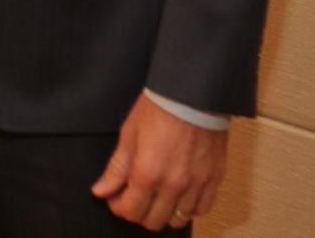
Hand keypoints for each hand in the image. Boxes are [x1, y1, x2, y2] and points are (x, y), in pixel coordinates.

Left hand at [91, 92, 227, 230]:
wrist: (192, 92)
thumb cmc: (160, 106)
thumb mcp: (130, 132)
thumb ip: (116, 167)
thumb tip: (101, 190)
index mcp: (148, 173)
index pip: (130, 211)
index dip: (119, 206)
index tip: (117, 198)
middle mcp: (173, 184)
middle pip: (152, 221)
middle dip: (139, 212)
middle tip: (135, 196)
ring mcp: (195, 184)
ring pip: (177, 220)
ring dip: (164, 212)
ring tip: (158, 195)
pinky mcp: (213, 179)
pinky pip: (202, 209)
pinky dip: (189, 207)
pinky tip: (181, 194)